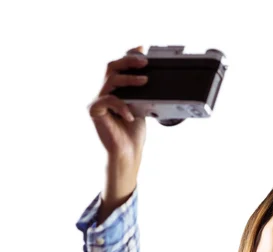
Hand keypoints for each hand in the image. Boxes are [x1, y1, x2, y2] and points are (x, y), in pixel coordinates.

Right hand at [87, 46, 148, 164]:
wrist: (128, 151)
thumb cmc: (133, 131)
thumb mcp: (142, 106)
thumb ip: (142, 91)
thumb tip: (148, 75)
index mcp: (115, 90)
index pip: (119, 67)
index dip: (128, 56)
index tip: (141, 49)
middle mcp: (105, 92)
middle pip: (111, 67)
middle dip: (128, 61)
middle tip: (144, 62)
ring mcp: (98, 100)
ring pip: (111, 80)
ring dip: (129, 79)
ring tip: (144, 81)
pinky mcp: (95, 111)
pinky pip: (108, 100)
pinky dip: (122, 106)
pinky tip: (131, 114)